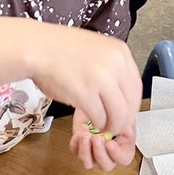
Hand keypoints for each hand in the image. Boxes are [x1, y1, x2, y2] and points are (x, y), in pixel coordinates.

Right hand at [29, 23, 141, 139]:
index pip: (136, 87)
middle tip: (115, 126)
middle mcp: (115, 64)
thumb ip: (110, 69)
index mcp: (120, 52)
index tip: (125, 114)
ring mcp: (100, 79)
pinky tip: (92, 122)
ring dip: (112, 125)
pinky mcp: (85, 93)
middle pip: (130, 103)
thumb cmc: (60, 50)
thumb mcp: (96, 51)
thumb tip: (118, 94)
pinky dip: (97, 124)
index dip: (131, 106)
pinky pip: (100, 117)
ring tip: (103, 126)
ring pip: (118, 114)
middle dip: (123, 120)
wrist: (37, 47)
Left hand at [69, 108, 135, 171]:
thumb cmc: (112, 109)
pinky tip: (81, 130)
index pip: (123, 159)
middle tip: (96, 138)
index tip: (109, 143)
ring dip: (85, 150)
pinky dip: (76, 142)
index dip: (116, 153)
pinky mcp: (80, 147)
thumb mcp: (124, 113)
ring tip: (85, 134)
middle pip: (105, 165)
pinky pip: (76, 152)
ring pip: (88, 163)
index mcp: (124, 148)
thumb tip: (124, 129)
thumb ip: (125, 123)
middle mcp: (109, 154)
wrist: (97, 103)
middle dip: (99, 153)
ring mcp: (93, 153)